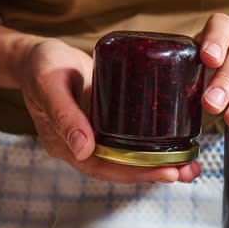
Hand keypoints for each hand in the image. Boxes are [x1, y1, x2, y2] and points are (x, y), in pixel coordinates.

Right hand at [19, 38, 200, 183]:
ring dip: (159, 163)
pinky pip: (131, 139)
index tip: (165, 172)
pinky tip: (175, 144)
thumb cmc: (41, 66)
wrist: (39, 55)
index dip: (135, 172)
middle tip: (187, 171)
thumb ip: (64, 114)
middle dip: (155, 172)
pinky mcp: (107, 122)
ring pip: (129, 157)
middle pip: (121, 168)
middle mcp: (82, 145)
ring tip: (189, 165)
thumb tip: (84, 149)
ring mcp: (95, 135)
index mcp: (65, 144)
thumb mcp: (49, 84)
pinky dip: (153, 144)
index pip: (103, 167)